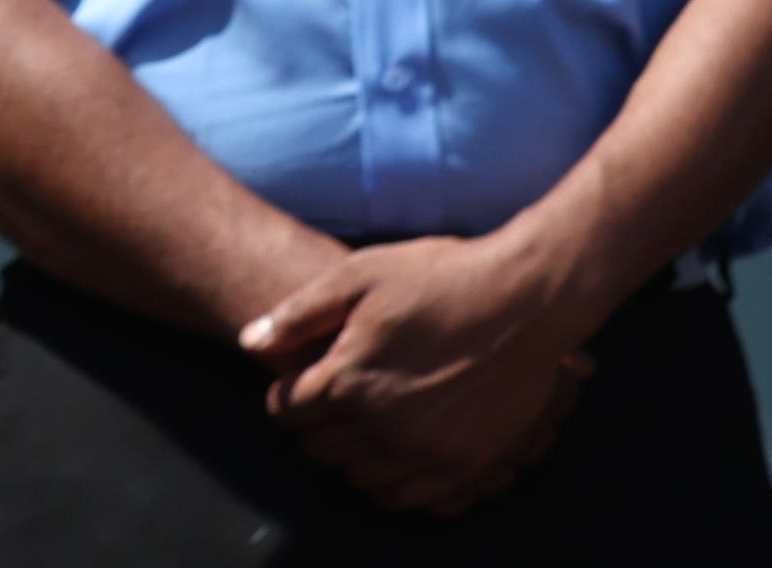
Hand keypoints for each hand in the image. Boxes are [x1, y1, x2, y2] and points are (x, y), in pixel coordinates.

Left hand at [239, 236, 593, 515]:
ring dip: (349, 455)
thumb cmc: (438, 278)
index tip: (298, 382)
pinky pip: (406, 497)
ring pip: (358, 477)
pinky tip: (392, 453)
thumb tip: (248, 343)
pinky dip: (389, 481)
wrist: (523, 300)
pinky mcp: (461, 466)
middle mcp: (381, 425)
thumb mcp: (359, 275)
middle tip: (327, 404)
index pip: (287, 410)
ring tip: (359, 426)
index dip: (287, 393)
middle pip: (319, 448)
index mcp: (348, 379)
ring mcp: (424, 452)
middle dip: (313, 426)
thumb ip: (298, 314)